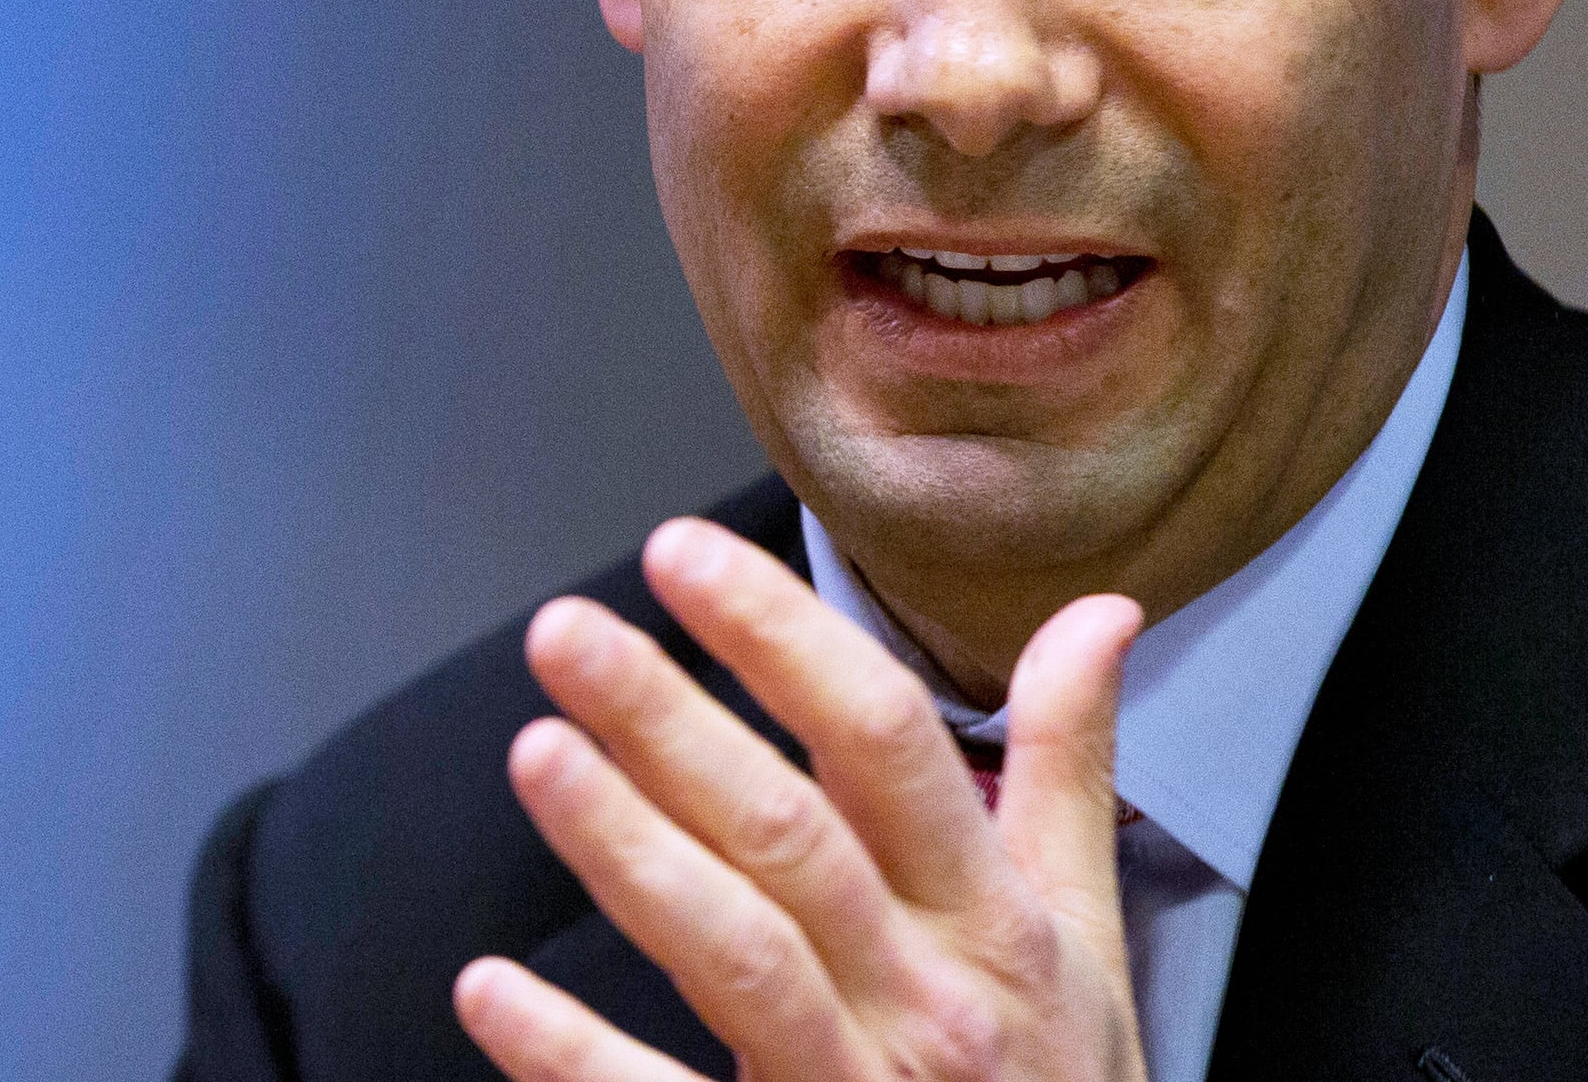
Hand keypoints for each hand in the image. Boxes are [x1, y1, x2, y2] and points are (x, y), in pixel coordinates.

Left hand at [453, 518, 1145, 1081]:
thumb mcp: (1086, 938)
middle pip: (791, 834)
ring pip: (738, 953)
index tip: (684, 556)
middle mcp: (929, 999)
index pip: (888, 744)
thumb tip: (1095, 612)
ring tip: (538, 756)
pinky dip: (577, 1056)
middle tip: (566, 635)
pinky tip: (492, 992)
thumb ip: (1068, 769)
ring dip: (631, 850)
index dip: (783, 639)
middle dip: (671, 723)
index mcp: (995, 922)